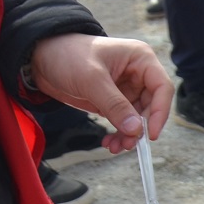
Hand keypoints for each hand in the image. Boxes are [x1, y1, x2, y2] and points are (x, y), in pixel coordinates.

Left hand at [27, 33, 173, 149]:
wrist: (42, 58)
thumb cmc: (70, 56)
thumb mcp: (92, 80)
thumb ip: (115, 105)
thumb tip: (136, 130)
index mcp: (141, 59)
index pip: (162, 87)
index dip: (160, 111)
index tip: (150, 134)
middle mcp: (138, 73)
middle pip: (151, 105)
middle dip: (140, 127)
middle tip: (126, 145)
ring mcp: (126, 88)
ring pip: (137, 117)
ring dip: (128, 134)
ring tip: (114, 147)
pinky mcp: (112, 100)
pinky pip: (123, 120)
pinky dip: (118, 133)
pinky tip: (108, 141)